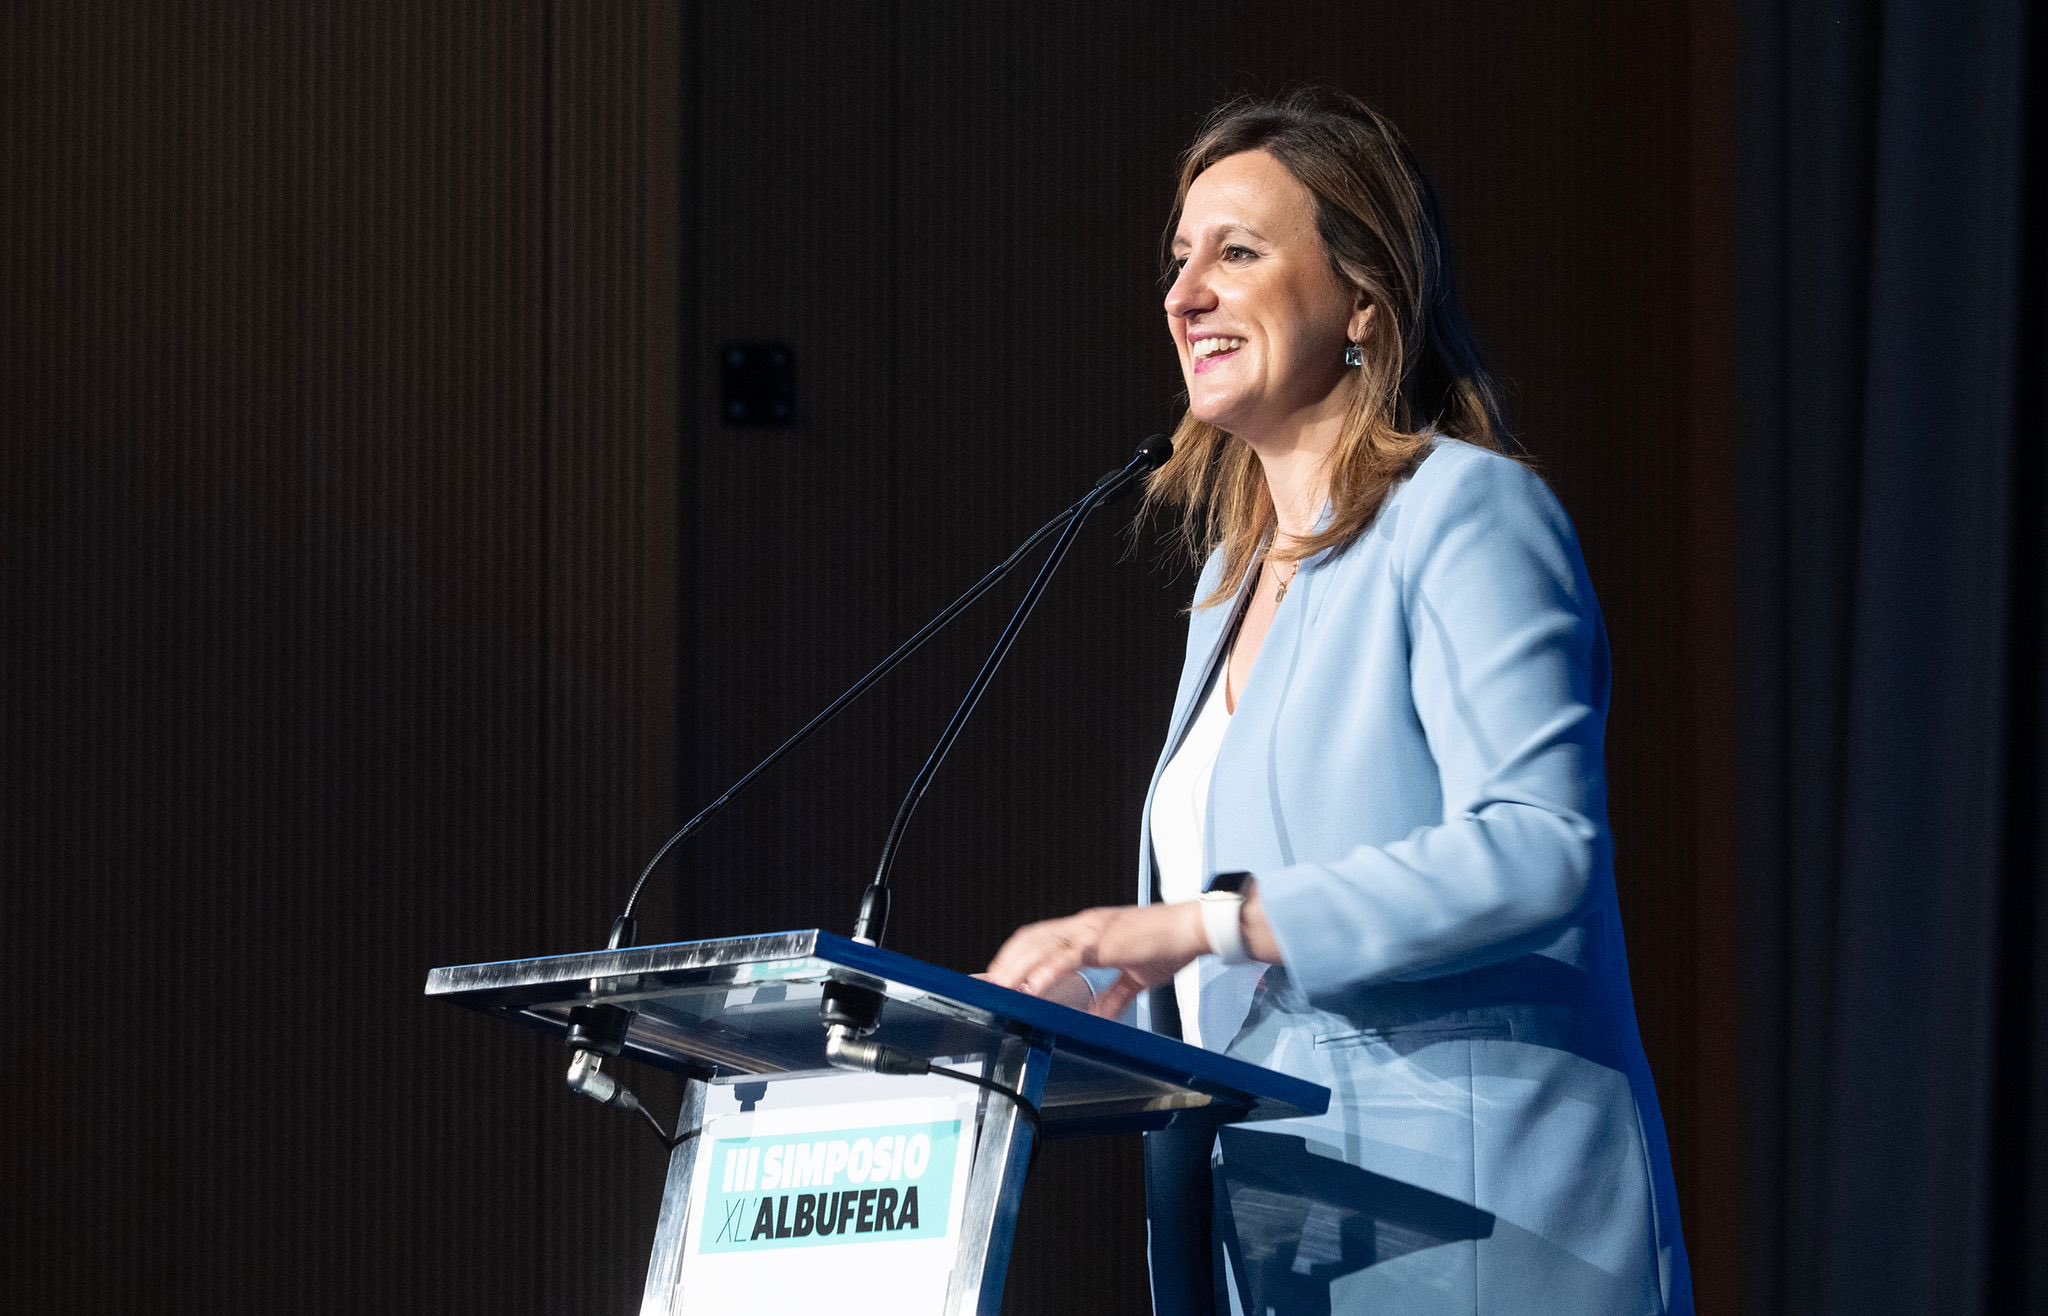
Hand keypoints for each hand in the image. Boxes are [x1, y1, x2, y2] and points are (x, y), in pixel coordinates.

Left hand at [985, 903, 1207, 1020]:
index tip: (1000, 977)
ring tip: (999, 986)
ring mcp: (1092, 930)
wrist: (1192, 929)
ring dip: (1017, 966)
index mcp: (1088, 933)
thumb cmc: (1168, 947)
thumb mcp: (1135, 979)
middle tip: (987, 985)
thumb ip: (1113, 997)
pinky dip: (1047, 971)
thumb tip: (1098, 1017)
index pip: (1041, 940)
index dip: (1017, 957)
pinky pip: (1068, 955)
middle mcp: (1084, 926)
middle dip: (1006, 962)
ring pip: (1042, 944)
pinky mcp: (1104, 939)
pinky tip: (1032, 987)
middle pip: (1031, 939)